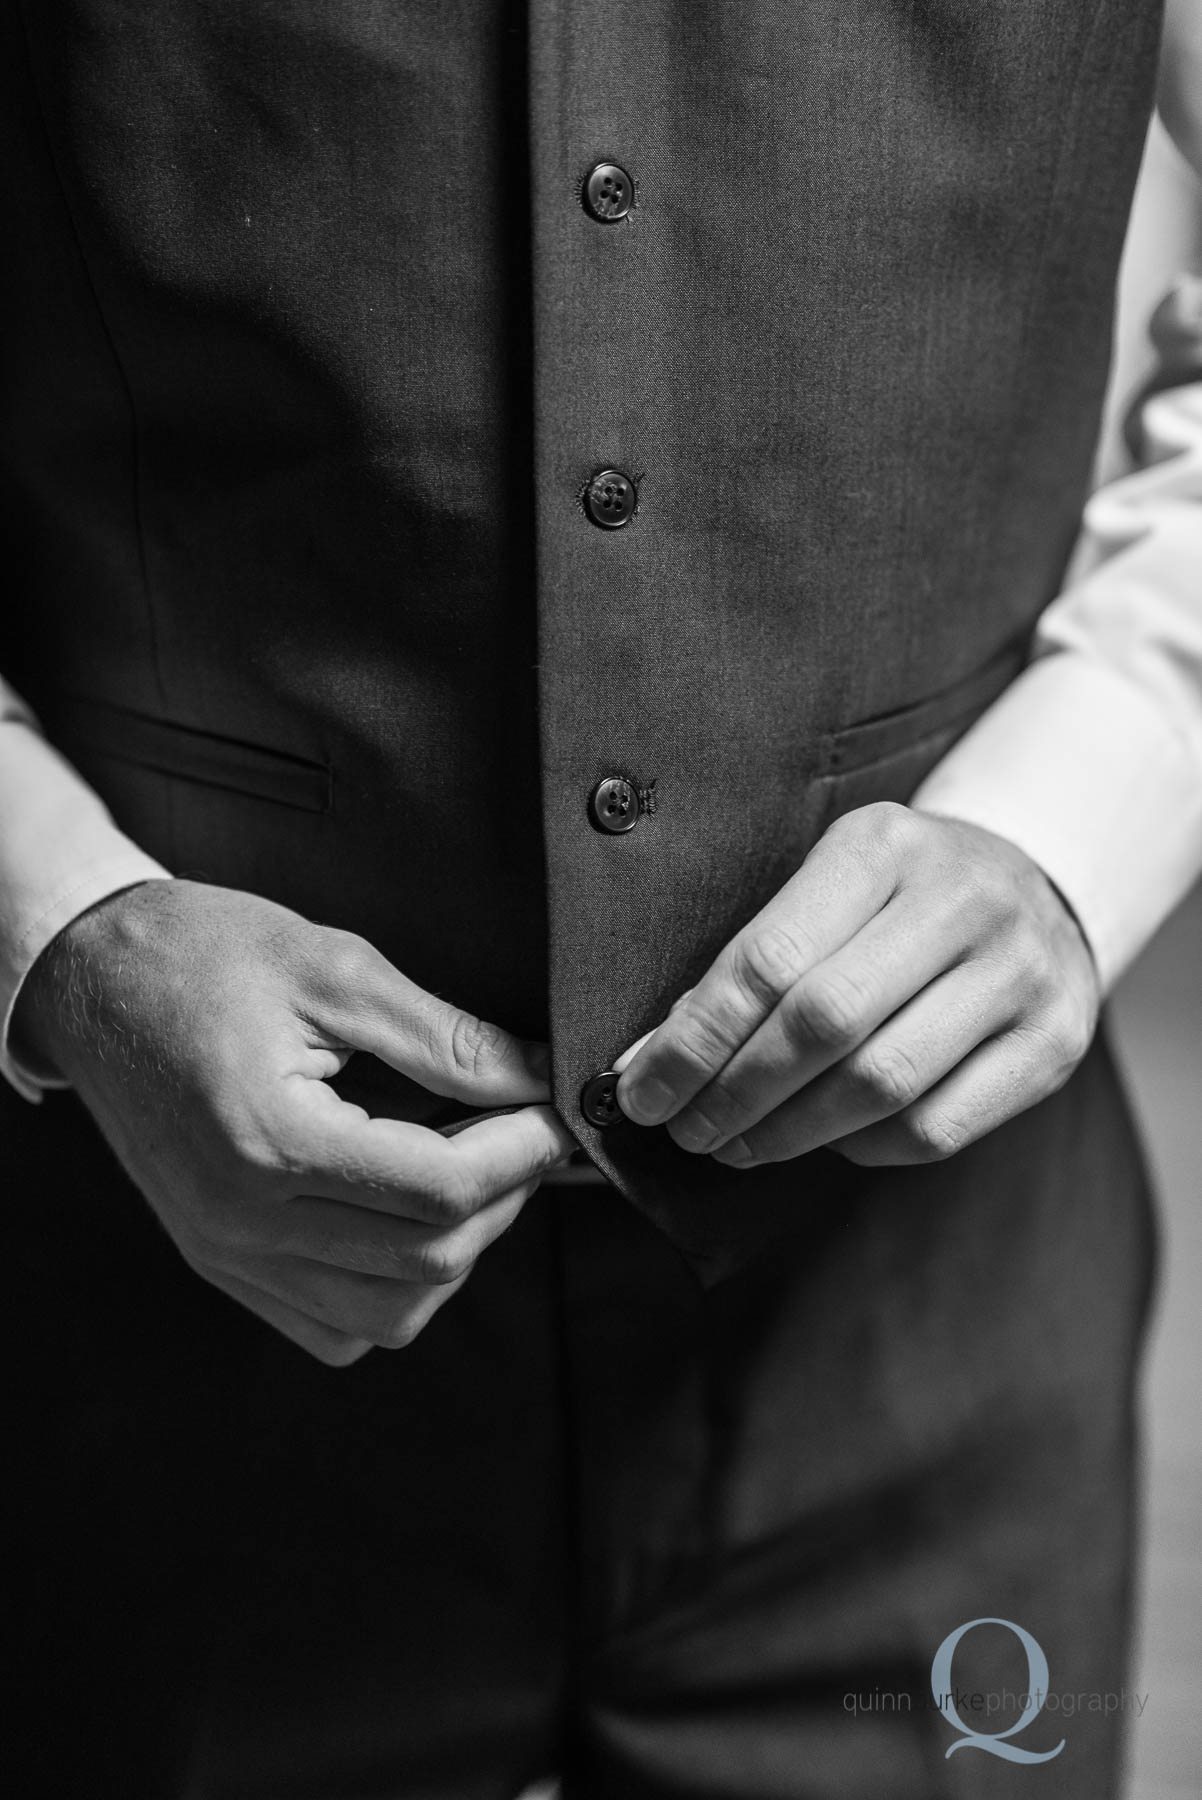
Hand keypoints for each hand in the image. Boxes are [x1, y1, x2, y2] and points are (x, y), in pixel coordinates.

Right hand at [15, 881, 574, 1363]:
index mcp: (270, 1140)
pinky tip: (403, 1215)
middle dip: (505, 1195)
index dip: (523, 1148)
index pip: (440, 1187)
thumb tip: (536, 1077)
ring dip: (455, 1249)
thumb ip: (444, 1036)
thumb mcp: (334, 967)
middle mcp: (243, 1219)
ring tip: (467, 1168)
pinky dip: (392, 1289)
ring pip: (388, 1314)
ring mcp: (227, 1252)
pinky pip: (333, 1326)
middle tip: (522, 1127)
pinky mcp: (221, 1262)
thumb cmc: (204, 954)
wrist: (93, 979)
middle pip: (427, 1260)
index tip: (556, 1106)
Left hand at [614, 804, 1099, 1168]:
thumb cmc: (899, 897)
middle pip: (822, 1024)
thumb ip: (754, 961)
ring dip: (788, 1133)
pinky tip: (825, 1140)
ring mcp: (1021, 974)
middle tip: (684, 1130)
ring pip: (880, 1086)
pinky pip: (934, 1129)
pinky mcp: (1053, 1044)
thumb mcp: (832, 884)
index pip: (768, 959)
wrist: (1039, 889)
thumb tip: (651, 1060)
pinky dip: (861, 1148)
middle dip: (734, 1093)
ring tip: (736, 1145)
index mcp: (884, 846)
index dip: (694, 1040)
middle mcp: (964, 901)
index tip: (639, 1090)